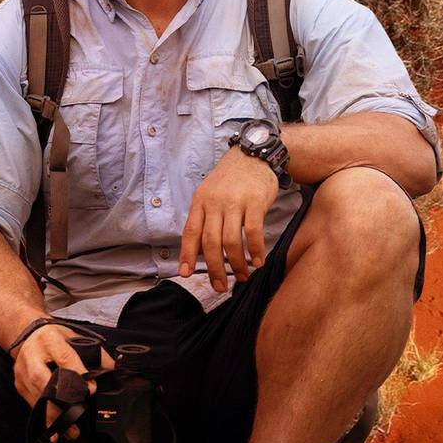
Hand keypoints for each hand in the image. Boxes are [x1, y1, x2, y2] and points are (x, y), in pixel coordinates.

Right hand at [11, 324, 112, 440]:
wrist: (26, 333)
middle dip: (60, 404)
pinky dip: (45, 418)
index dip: (77, 374)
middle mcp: (32, 356)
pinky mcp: (19, 385)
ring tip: (70, 431)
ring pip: (37, 398)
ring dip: (53, 417)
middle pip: (44, 381)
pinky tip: (54, 430)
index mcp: (49, 340)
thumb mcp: (74, 337)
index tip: (91, 389)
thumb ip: (95, 354)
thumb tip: (115, 372)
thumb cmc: (53, 337)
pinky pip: (32, 404)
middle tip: (77, 419)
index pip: (64, 358)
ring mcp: (23, 372)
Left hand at [179, 146, 279, 291]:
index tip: (184, 274)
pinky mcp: (255, 203)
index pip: (190, 232)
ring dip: (237, 263)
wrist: (253, 156)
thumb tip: (199, 250)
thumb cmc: (230, 180)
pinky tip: (258, 261)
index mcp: (200, 202)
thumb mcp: (209, 194)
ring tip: (242, 276)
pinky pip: (253, 232)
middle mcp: (214, 203)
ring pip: (231, 241)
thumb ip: (204, 219)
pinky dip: (256, 251)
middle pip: (210, 242)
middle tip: (220, 286)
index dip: (186, 255)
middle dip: (214, 268)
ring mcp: (234, 203)